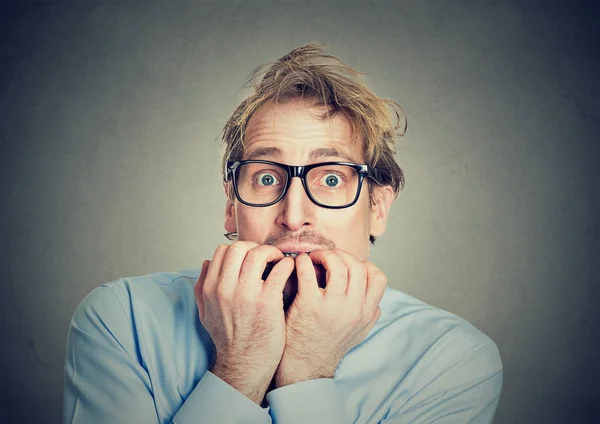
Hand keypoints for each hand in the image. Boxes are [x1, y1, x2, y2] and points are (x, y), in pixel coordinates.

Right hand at [194, 241, 294, 403]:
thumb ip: (202, 287)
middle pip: (240, 248)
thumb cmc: (228, 339)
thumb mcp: (205, 314)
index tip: (250, 257)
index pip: (222, 251)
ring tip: (279, 261)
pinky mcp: (268, 301)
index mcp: (211, 289)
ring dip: (273, 253)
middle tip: (267, 256)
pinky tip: (288, 271)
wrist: (244, 364)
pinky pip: (280, 269)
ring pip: (259, 253)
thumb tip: (207, 262)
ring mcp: (247, 294)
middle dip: (256, 247)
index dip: (239, 249)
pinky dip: (287, 265)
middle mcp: (226, 288)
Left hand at [273, 249, 386, 387]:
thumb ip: (370, 315)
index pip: (378, 278)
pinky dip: (303, 262)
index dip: (365, 265)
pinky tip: (299, 264)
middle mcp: (352, 308)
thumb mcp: (358, 333)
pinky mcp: (308, 305)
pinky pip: (308, 272)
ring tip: (313, 258)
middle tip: (328, 257)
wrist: (305, 366)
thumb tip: (377, 299)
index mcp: (365, 313)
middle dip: (342, 255)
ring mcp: (331, 306)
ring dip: (324, 255)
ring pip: (337, 265)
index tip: (349, 266)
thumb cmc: (329, 346)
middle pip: (357, 266)